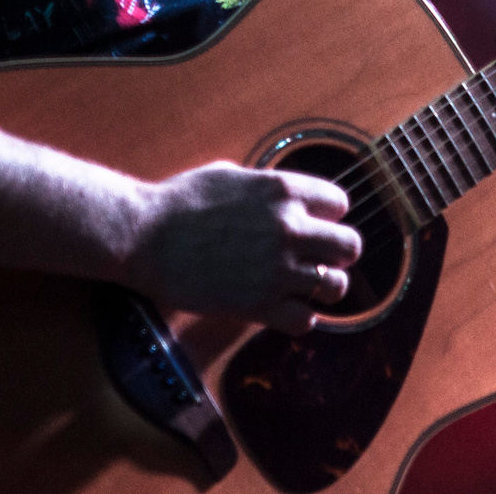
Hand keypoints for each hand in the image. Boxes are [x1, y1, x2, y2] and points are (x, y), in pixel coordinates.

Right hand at [126, 162, 362, 334]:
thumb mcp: (229, 175)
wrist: (144, 237)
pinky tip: (284, 310)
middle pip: (351, 246)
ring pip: (336, 286)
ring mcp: (278, 269)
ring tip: (303, 287)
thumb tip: (279, 195)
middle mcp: (290, 228)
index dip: (328, 215)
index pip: (340, 203)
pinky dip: (300, 318)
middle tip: (319, 259)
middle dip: (337, 254)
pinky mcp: (259, 305)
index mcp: (283, 190)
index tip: (314, 224)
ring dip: (322, 287)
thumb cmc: (179, 202)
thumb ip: (264, 187)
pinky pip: (306, 321)